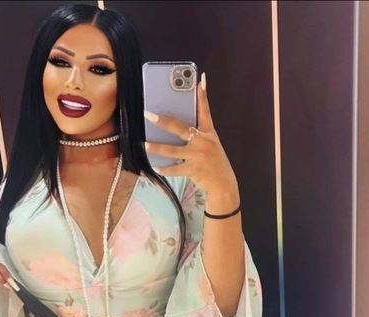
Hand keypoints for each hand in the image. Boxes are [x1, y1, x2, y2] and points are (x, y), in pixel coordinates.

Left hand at [144, 72, 239, 207]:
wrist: (223, 184)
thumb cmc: (213, 162)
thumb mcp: (210, 144)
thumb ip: (197, 133)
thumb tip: (176, 125)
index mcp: (209, 133)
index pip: (205, 111)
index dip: (203, 95)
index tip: (200, 79)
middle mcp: (205, 142)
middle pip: (180, 128)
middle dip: (163, 121)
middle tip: (148, 115)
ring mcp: (199, 156)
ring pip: (173, 151)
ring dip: (158, 148)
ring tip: (145, 145)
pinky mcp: (195, 170)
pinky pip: (175, 169)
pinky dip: (164, 169)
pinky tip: (155, 167)